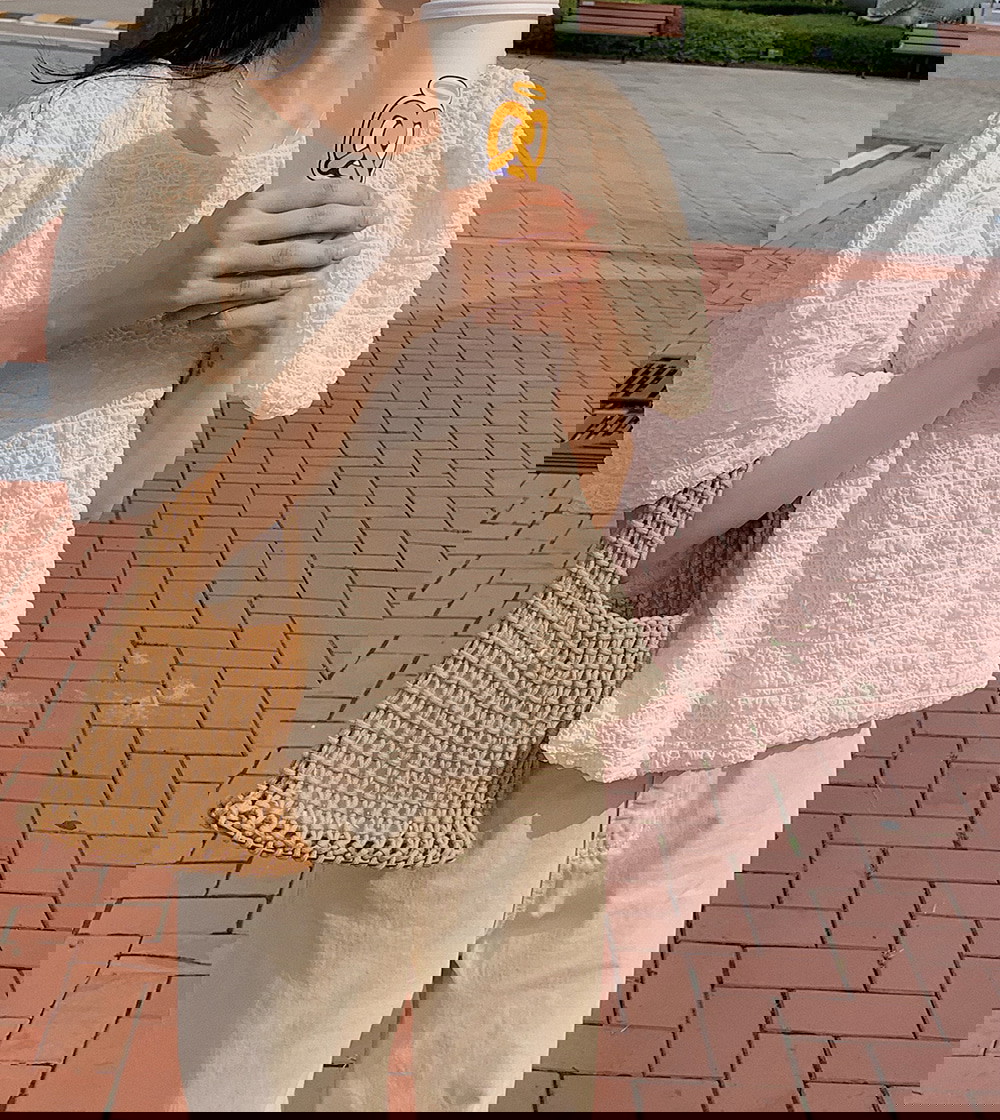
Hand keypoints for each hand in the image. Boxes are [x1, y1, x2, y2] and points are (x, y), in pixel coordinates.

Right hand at [163, 178, 381, 333]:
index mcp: (238, 204)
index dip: (336, 193)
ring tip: (355, 247)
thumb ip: (265, 213)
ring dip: (325, 253)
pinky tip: (316, 286)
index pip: (298, 194)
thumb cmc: (190, 249)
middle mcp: (235, 228)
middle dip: (342, 217)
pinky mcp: (217, 291)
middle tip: (376, 215)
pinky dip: (293, 288)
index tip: (368, 192)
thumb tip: (311, 206)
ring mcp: (226, 261)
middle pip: (300, 221)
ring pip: (286, 257)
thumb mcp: (224, 219)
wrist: (138, 281)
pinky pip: (263, 292)